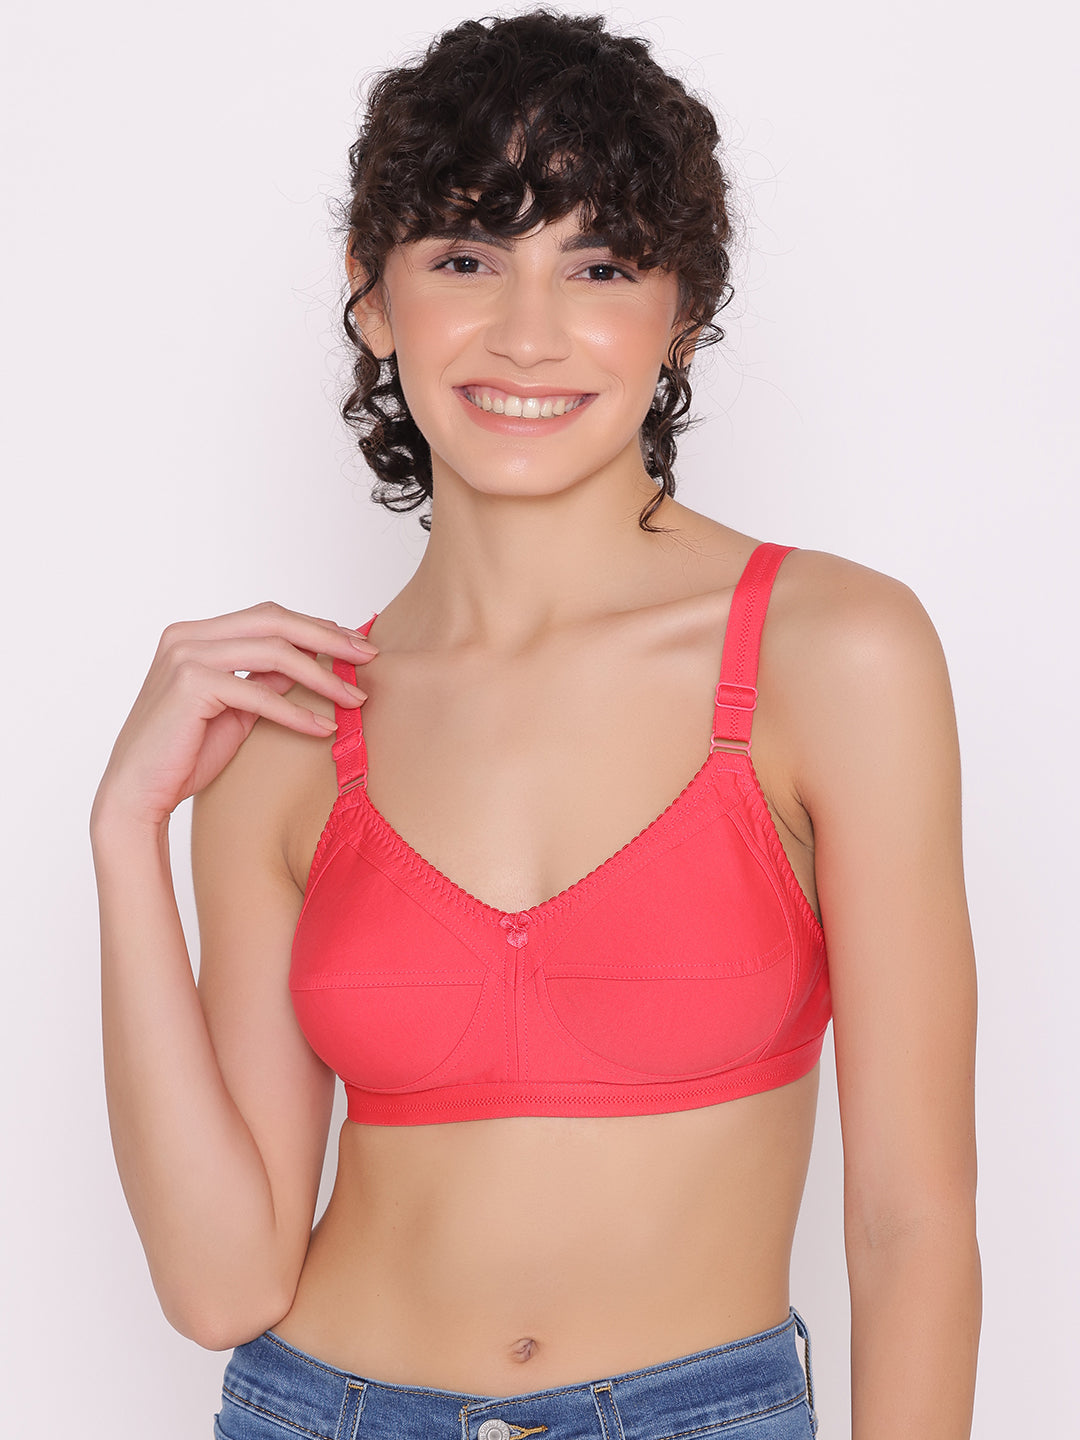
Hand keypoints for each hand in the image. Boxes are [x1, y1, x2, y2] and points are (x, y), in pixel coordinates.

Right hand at [91, 601, 377, 830]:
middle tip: (368, 656)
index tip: (355, 644)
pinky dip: (296, 711)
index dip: (316, 627)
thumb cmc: (184, 754)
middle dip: (328, 637)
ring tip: (354, 697)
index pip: (268, 616)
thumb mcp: (236, 710)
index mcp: (196, 634)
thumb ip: (264, 681)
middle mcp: (187, 636)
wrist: (139, 793)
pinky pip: (259, 693)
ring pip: (273, 652)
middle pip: (275, 620)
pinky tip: (323, 727)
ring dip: (322, 676)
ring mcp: (186, 656)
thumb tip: (307, 667)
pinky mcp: (190, 685)